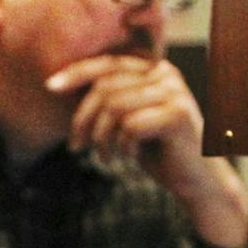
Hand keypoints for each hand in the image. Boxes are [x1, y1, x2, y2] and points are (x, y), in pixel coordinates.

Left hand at [46, 55, 247, 247]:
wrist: (196, 183)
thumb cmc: (158, 153)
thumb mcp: (127, 122)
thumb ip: (106, 101)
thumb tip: (60, 86)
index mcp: (153, 69)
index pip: (107, 64)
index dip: (76, 73)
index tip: (51, 87)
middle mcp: (166, 74)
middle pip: (106, 87)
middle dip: (83, 119)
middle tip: (77, 146)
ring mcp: (174, 92)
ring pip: (114, 107)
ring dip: (102, 138)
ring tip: (106, 156)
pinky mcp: (178, 115)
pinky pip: (131, 126)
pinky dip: (123, 147)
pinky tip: (129, 157)